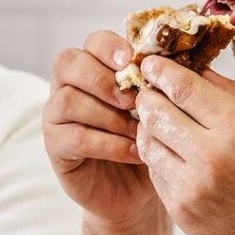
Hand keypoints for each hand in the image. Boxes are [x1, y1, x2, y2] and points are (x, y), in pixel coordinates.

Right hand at [43, 31, 162, 228]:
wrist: (140, 192)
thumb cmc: (152, 142)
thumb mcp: (162, 110)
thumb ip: (161, 84)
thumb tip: (178, 62)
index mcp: (96, 67)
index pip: (93, 42)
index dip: (109, 47)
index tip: (132, 60)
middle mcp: (69, 86)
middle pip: (68, 63)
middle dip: (102, 79)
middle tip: (132, 100)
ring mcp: (57, 116)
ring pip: (68, 100)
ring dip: (107, 114)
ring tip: (138, 130)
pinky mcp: (56, 147)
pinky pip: (73, 137)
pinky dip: (107, 143)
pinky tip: (133, 151)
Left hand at [135, 56, 234, 234]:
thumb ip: (233, 95)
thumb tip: (198, 69)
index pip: (182, 86)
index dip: (160, 70)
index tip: (151, 63)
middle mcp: (211, 156)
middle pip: (156, 111)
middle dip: (148, 95)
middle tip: (147, 89)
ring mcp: (192, 186)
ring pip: (148, 143)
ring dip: (148, 127)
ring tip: (157, 120)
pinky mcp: (182, 211)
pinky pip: (156, 173)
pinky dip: (159, 157)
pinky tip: (171, 151)